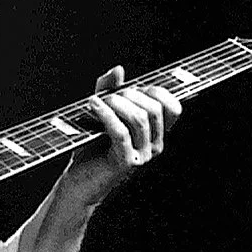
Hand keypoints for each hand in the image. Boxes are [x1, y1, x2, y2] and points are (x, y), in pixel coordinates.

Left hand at [63, 65, 181, 207]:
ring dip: (117, 103)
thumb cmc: (91, 147)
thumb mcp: (102, 113)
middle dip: (131, 95)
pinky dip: (106, 115)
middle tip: (109, 96)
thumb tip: (118, 69)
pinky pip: (121, 133)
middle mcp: (153, 146)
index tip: (135, 88)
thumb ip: (110, 90)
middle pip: (154, 110)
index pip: (173, 108)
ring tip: (97, 101)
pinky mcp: (125, 163)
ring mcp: (141, 155)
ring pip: (140, 119)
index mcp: (155, 134)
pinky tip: (93, 105)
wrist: (78, 182)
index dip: (158, 92)